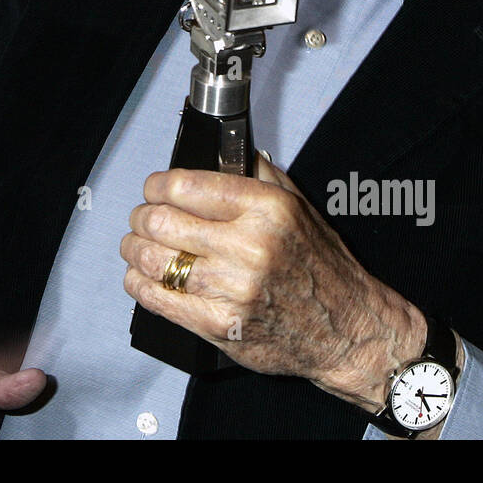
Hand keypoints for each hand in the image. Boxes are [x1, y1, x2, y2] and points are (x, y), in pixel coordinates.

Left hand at [121, 156, 423, 410]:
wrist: (348, 330)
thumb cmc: (322, 267)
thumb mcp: (300, 207)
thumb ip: (258, 176)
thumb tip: (221, 152)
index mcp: (266, 209)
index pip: (187, 185)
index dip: (157, 185)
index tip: (153, 188)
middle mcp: (249, 246)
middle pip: (162, 221)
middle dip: (141, 217)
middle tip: (141, 218)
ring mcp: (233, 288)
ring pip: (154, 260)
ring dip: (134, 249)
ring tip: (135, 245)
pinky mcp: (220, 325)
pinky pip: (159, 299)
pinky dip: (139, 284)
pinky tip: (140, 277)